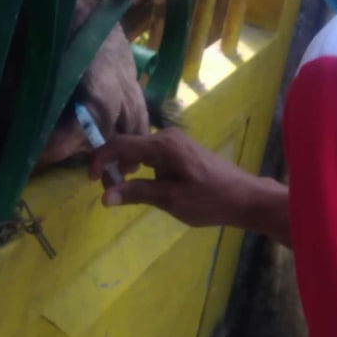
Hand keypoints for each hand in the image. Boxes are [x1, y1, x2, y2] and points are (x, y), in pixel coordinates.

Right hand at [88, 129, 287, 237]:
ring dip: (126, 167)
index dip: (100, 159)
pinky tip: (143, 184)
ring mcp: (175, 142)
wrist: (245, 197)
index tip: (90, 181)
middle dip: (112, 165)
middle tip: (109, 191)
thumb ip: (136, 193)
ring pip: (139, 149)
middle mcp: (166, 137)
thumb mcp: (171, 200)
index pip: (120, 144)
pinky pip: (151, 153)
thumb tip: (104, 196)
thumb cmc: (210, 199)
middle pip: (128, 144)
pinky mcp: (181, 150)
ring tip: (124, 190)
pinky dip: (140, 167)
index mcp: (162, 145)